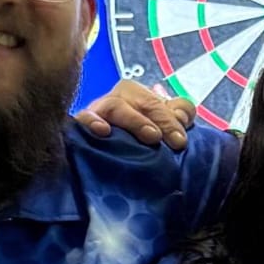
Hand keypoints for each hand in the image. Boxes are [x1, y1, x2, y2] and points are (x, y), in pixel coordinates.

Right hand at [73, 80, 195, 149]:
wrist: (110, 167)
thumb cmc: (141, 143)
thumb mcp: (164, 127)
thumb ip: (179, 115)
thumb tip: (182, 115)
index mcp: (138, 95)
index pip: (157, 102)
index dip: (170, 119)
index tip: (180, 142)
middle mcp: (118, 100)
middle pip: (140, 101)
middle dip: (157, 120)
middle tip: (162, 139)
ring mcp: (98, 112)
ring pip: (115, 107)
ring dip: (134, 120)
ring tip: (149, 136)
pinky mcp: (80, 127)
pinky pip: (83, 119)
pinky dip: (91, 122)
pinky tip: (101, 130)